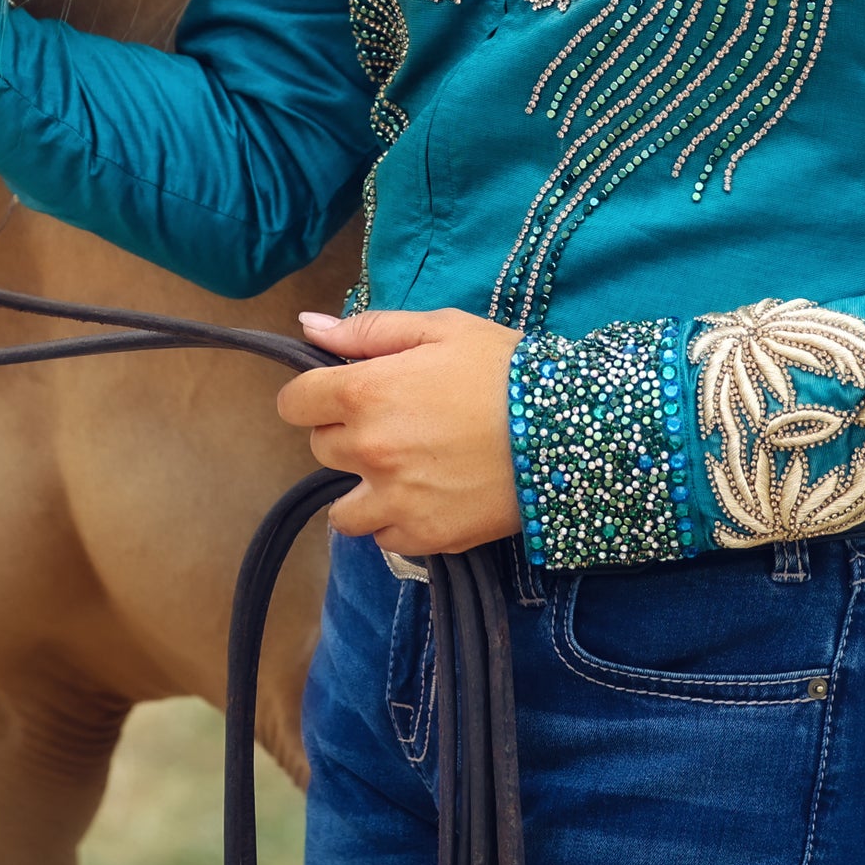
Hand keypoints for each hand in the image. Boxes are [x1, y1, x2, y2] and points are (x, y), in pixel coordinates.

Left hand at [278, 308, 522, 557]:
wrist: (570, 429)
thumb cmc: (503, 369)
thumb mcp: (440, 329)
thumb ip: (367, 330)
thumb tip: (308, 325)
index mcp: (366, 392)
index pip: (294, 403)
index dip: (313, 396)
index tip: (337, 395)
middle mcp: (370, 450)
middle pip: (322, 449)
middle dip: (348, 434)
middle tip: (394, 423)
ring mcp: (395, 499)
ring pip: (343, 509)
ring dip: (363, 490)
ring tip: (403, 473)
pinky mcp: (426, 536)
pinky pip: (384, 539)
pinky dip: (397, 523)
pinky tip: (428, 498)